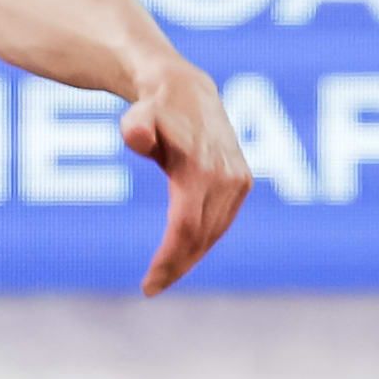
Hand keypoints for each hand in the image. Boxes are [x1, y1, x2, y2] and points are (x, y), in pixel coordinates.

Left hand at [122, 61, 253, 294]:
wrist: (187, 90)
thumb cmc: (154, 108)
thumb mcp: (137, 115)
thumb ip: (135, 127)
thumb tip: (136, 137)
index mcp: (203, 169)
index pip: (186, 229)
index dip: (168, 261)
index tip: (149, 286)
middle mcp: (227, 178)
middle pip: (201, 238)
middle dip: (176, 266)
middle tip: (151, 287)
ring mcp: (239, 181)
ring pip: (214, 233)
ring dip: (190, 258)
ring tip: (165, 275)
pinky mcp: (243, 182)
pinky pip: (221, 222)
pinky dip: (203, 242)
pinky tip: (184, 253)